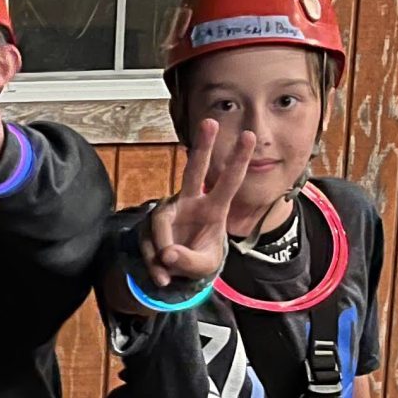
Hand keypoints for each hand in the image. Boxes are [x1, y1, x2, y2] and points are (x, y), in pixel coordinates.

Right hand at [138, 119, 255, 287]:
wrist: (177, 273)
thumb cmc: (198, 262)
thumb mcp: (202, 268)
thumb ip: (188, 261)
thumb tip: (167, 253)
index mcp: (214, 210)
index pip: (228, 182)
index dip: (238, 160)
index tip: (249, 136)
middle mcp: (190, 202)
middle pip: (195, 170)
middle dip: (203, 146)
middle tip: (210, 121)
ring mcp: (168, 210)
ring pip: (160, 223)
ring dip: (161, 251)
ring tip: (167, 273)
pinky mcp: (149, 222)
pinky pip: (147, 241)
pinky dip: (153, 263)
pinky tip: (161, 276)